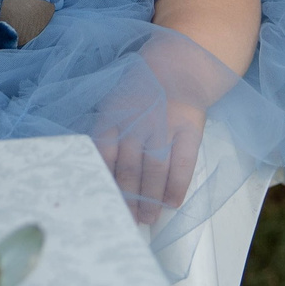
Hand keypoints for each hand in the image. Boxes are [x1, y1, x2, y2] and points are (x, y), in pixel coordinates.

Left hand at [94, 100, 205, 225]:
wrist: (179, 66)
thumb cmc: (141, 91)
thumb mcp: (116, 102)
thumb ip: (108, 132)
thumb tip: (96, 169)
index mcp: (113, 115)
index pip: (104, 154)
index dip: (104, 181)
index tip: (103, 202)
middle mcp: (137, 122)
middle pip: (129, 167)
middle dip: (127, 198)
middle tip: (127, 219)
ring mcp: (164, 126)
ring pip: (154, 169)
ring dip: (151, 198)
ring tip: (148, 218)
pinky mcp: (188, 130)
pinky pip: (183, 164)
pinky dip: (177, 187)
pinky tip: (172, 203)